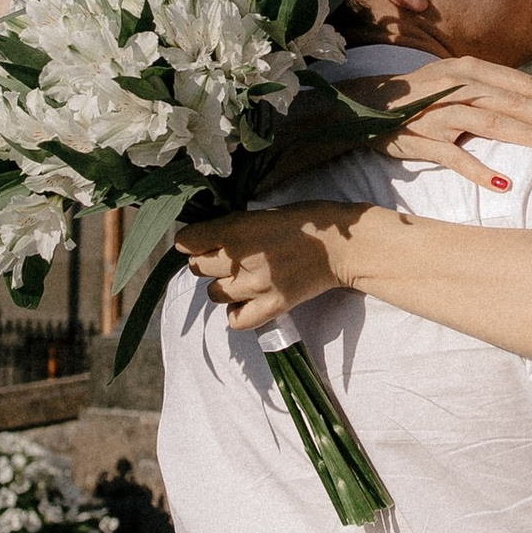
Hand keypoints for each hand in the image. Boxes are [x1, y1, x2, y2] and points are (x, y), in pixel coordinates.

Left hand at [175, 205, 348, 331]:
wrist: (344, 246)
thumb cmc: (308, 221)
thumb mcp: (264, 212)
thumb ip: (233, 226)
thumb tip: (204, 237)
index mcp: (239, 229)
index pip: (188, 241)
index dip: (191, 239)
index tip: (199, 239)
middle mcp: (242, 259)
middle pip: (198, 267)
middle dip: (207, 260)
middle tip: (226, 255)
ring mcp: (257, 286)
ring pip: (214, 293)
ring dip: (222, 284)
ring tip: (240, 276)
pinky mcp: (273, 307)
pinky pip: (236, 320)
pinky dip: (236, 312)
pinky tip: (245, 300)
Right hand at [338, 62, 531, 192]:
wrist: (363, 105)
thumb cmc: (420, 96)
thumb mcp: (455, 81)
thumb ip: (490, 89)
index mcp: (466, 69)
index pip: (517, 82)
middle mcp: (453, 85)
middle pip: (508, 100)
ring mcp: (435, 112)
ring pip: (486, 122)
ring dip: (522, 133)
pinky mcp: (417, 139)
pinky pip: (452, 156)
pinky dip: (477, 170)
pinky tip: (503, 183)